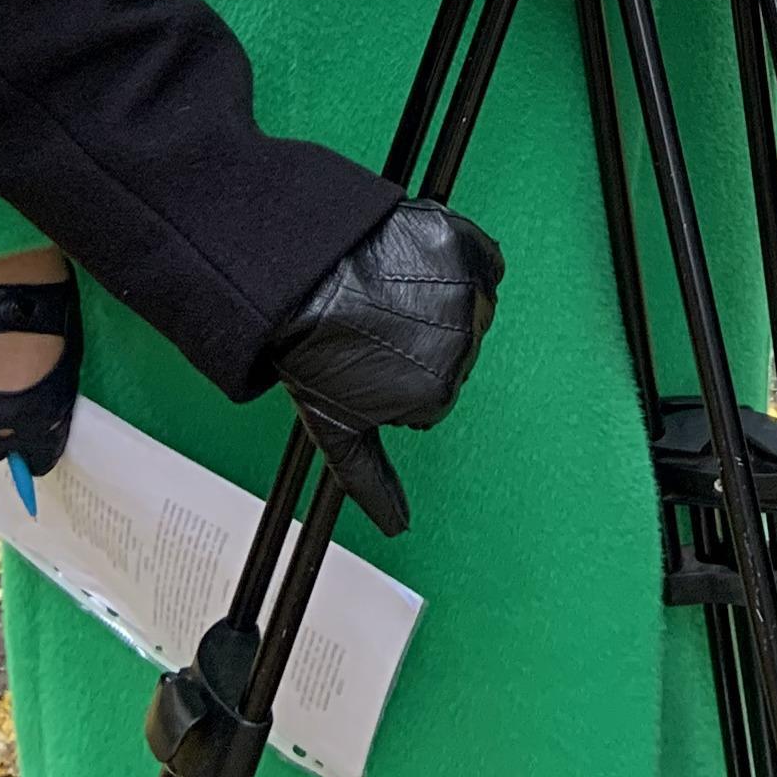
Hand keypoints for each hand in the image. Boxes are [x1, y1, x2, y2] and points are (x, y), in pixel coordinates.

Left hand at [275, 199, 503, 537]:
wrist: (292, 275)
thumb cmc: (309, 347)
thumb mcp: (336, 429)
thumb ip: (372, 483)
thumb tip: (398, 528)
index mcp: (435, 395)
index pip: (435, 398)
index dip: (398, 383)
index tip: (367, 362)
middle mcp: (461, 347)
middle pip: (458, 356)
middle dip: (421, 346)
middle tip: (373, 330)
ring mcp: (466, 294)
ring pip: (471, 311)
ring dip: (440, 305)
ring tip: (390, 297)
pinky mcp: (466, 247)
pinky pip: (484, 263)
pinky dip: (461, 264)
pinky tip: (416, 268)